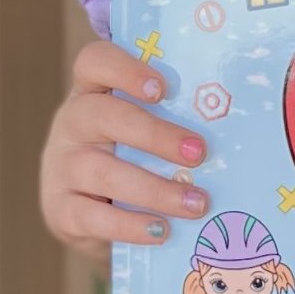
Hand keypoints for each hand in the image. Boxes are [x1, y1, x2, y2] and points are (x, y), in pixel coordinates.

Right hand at [38, 40, 208, 260]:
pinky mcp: (59, 210)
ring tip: (196, 203)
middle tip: (199, 153)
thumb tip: (234, 128)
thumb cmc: (132, 160)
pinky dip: (131, 225)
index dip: (125, 70)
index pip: (94, 62)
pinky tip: (163, 230)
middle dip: (154, 134)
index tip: (163, 89)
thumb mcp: (143, 133)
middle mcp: (70, 123)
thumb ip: (173, 120)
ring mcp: (60, 167)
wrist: (90, 216)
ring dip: (154, 188)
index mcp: (92, 92)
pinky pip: (93, 217)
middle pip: (101, 114)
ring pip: (100, 170)